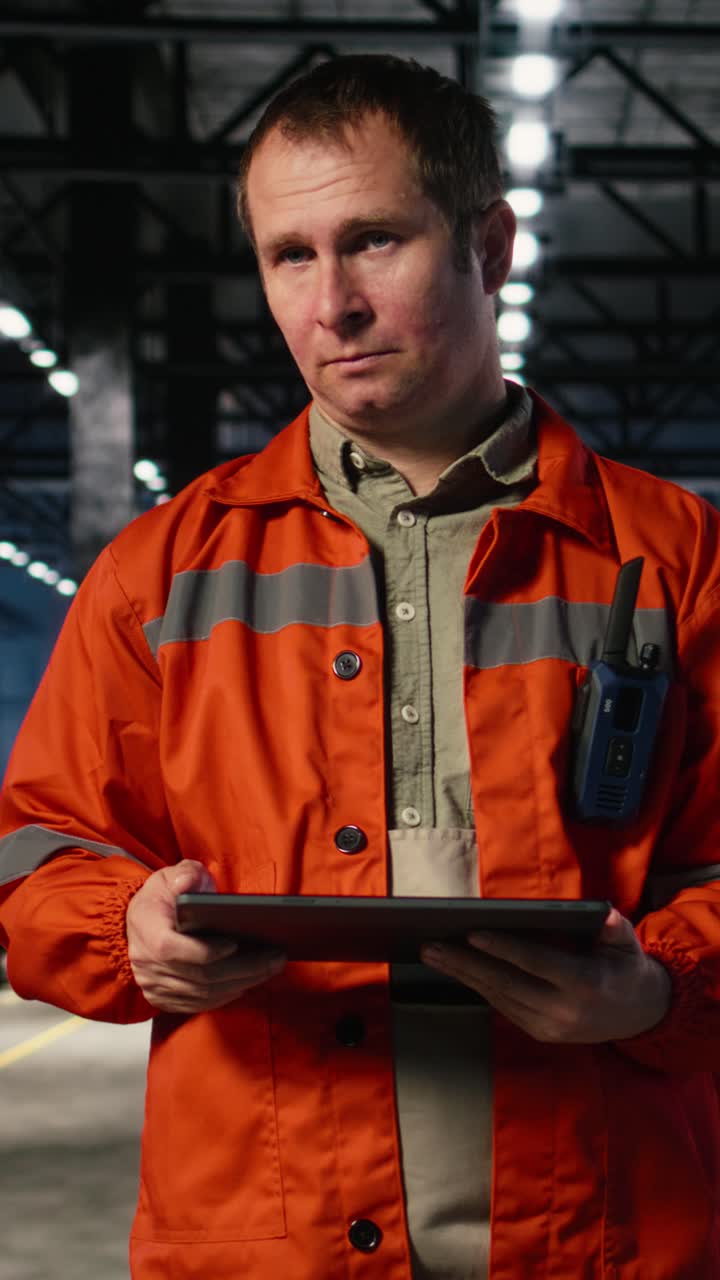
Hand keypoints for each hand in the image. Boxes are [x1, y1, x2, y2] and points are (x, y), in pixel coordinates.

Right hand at [126, 859, 285, 1013]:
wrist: (139, 924)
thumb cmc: (160, 898)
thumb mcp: (170, 876)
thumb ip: (184, 874)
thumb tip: (188, 883)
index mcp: (146, 929)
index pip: (171, 948)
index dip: (205, 950)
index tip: (236, 943)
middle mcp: (146, 963)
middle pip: (198, 976)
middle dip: (242, 969)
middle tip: (275, 958)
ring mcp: (153, 985)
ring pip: (202, 994)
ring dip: (241, 983)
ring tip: (270, 968)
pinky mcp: (162, 999)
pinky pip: (198, 1004)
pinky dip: (226, 995)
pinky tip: (249, 981)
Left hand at [420, 907, 671, 1044]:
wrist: (639, 1015)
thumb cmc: (626, 967)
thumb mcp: (627, 944)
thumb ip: (614, 930)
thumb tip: (604, 915)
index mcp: (585, 984)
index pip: (535, 963)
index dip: (502, 948)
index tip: (472, 932)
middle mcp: (564, 1011)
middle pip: (505, 983)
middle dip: (465, 963)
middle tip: (430, 945)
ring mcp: (550, 1027)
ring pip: (498, 997)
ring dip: (462, 976)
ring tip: (432, 954)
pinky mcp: (541, 1034)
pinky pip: (504, 1006)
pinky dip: (479, 987)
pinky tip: (457, 970)